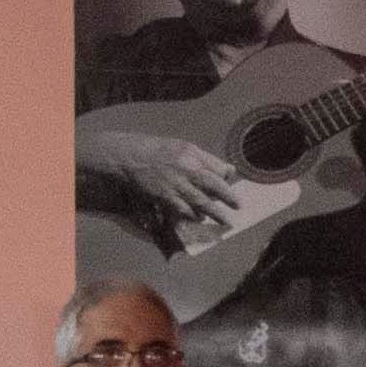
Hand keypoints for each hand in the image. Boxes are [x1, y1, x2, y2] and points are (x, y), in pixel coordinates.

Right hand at [73, 120, 251, 240]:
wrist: (126, 156)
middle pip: (214, 185)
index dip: (227, 178)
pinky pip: (183, 210)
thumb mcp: (180, 146)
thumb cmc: (154, 149)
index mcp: (191, 153)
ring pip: (201, 202)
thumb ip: (202, 158)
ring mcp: (175, 184)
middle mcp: (186, 168)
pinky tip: (199, 218)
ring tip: (226, 221)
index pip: (217, 167)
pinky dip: (193, 215)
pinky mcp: (164, 197)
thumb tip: (224, 170)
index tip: (232, 184)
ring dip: (215, 213)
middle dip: (228, 197)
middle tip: (238, 206)